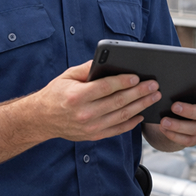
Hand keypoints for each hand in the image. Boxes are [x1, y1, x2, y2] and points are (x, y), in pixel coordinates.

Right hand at [35, 60, 161, 141]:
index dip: (123, 82)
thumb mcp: (68, 76)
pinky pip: (117, 129)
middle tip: (154, 85)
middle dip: (139, 93)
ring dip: (140, 106)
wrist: (41, 119)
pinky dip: (131, 122)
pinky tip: (142, 114)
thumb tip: (110, 60)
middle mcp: (84, 113)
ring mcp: (90, 127)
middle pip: (118, 102)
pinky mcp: (94, 136)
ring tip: (153, 97)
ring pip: (121, 116)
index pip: (105, 87)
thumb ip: (88, 68)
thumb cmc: (56, 93)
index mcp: (77, 96)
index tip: (137, 77)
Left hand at [144, 91, 195, 151]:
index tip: (173, 106)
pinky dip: (174, 136)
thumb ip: (192, 83)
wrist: (179, 108)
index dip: (190, 110)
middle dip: (181, 123)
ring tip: (162, 124)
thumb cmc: (183, 94)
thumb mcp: (186, 87)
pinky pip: (187, 141)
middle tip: (164, 119)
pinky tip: (164, 130)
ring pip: (193, 134)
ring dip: (176, 129)